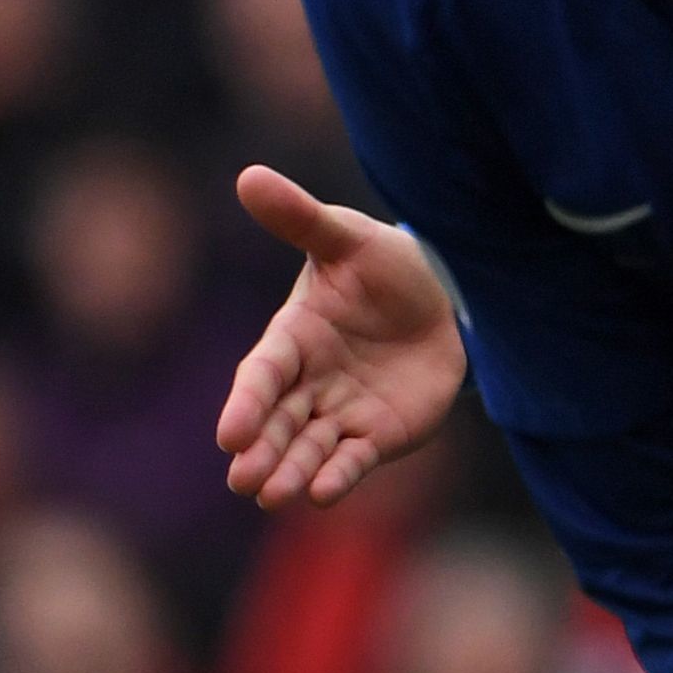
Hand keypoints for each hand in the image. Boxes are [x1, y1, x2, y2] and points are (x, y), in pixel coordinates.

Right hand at [216, 168, 471, 508]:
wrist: (443, 296)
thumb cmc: (382, 266)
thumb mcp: (347, 238)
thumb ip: (301, 218)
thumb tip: (250, 175)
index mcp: (291, 339)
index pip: (262, 375)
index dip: (246, 404)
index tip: (230, 434)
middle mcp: (308, 383)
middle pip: (277, 422)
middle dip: (261, 451)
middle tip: (243, 480)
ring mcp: (340, 412)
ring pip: (308, 449)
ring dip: (292, 472)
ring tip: (276, 496)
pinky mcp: (377, 434)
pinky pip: (354, 459)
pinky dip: (339, 476)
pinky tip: (327, 494)